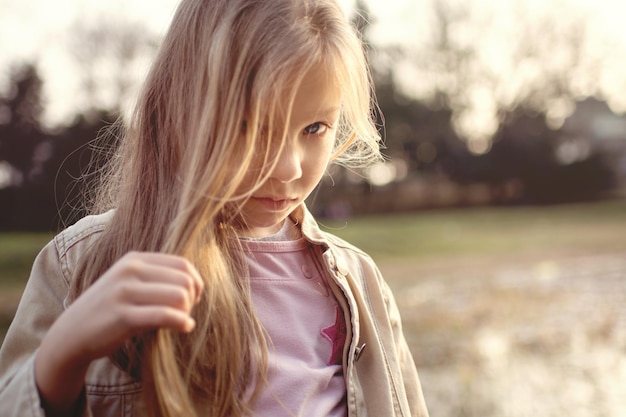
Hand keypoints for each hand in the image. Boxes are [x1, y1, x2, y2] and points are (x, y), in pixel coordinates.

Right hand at [35, 251, 203, 414]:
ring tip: (181, 321)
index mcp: (134, 259)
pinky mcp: (122, 316)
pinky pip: (165, 315)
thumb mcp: (130, 283)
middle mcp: (130, 271)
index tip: (193, 299)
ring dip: (187, 312)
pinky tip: (185, 327)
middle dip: (192, 299)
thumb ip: (157, 277)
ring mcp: (124, 292)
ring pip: (179, 296)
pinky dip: (181, 322)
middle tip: (185, 313)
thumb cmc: (110, 310)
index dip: (195, 282)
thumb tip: (197, 283)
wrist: (71, 334)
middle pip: (184, 280)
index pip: (182, 264)